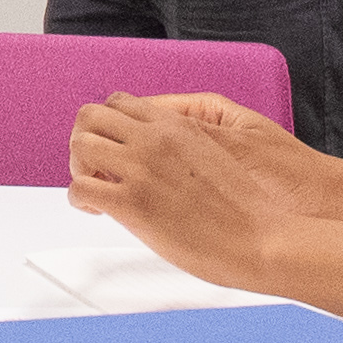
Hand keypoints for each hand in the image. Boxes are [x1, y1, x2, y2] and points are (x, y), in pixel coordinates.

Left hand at [67, 93, 328, 286]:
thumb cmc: (249, 209)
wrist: (264, 239)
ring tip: (94, 190)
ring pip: (80, 145)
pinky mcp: (132, 203)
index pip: (121, 103)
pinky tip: (97, 212)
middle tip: (94, 167)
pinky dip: (78, 200)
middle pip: (91, 115)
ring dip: (79, 167)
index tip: (112, 148)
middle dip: (86, 139)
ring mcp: (141, 168)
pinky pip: (80, 189)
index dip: (109, 125)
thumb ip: (183, 149)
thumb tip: (164, 163)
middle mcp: (155, 139)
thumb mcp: (216, 157)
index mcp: (179, 125)